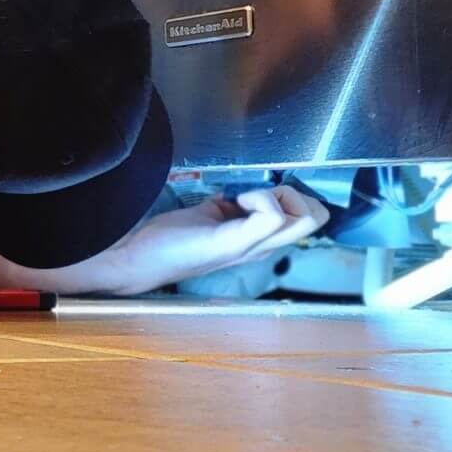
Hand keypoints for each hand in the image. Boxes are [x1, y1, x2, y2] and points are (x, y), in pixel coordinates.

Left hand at [108, 185, 330, 293]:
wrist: (137, 260)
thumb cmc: (169, 241)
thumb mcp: (208, 217)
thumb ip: (230, 208)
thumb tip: (240, 192)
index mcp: (257, 241)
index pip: (307, 218)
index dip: (293, 196)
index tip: (257, 192)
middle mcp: (261, 247)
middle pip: (314, 219)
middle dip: (295, 195)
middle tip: (256, 195)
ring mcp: (251, 247)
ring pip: (303, 218)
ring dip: (278, 195)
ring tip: (241, 199)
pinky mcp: (235, 243)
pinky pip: (273, 215)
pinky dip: (259, 197)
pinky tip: (231, 202)